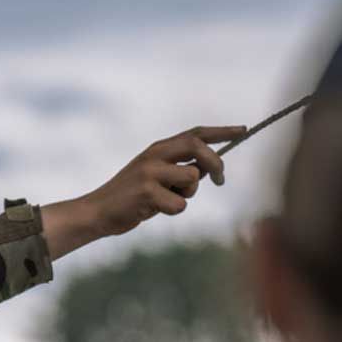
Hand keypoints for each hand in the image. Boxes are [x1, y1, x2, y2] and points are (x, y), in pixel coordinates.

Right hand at [42, 125, 246, 259]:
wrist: (98, 211)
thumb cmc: (131, 198)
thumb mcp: (154, 176)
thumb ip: (178, 169)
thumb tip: (207, 170)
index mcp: (158, 148)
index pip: (195, 133)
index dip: (221, 131)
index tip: (244, 130)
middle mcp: (155, 155)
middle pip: (197, 147)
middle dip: (215, 163)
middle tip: (220, 181)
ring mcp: (149, 171)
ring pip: (191, 180)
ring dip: (187, 196)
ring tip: (165, 201)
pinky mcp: (146, 191)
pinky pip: (179, 205)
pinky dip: (172, 211)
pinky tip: (152, 210)